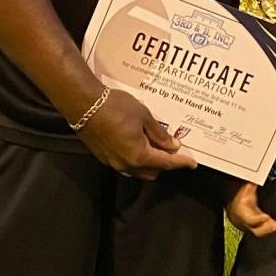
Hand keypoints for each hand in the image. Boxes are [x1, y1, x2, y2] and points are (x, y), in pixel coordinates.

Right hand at [78, 89, 196, 180]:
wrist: (84, 104)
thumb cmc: (115, 107)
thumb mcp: (144, 116)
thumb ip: (160, 134)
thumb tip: (172, 145)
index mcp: (139, 156)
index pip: (166, 163)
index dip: (181, 162)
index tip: (192, 163)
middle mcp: (126, 164)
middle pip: (153, 172)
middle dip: (165, 164)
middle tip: (173, 149)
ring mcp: (113, 162)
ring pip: (138, 170)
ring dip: (150, 162)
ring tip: (156, 145)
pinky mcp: (104, 157)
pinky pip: (126, 164)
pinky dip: (137, 158)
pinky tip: (139, 143)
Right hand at [226, 182, 275, 237]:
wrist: (236, 212)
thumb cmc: (241, 200)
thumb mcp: (244, 191)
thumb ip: (251, 185)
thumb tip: (257, 175)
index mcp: (244, 214)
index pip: (250, 220)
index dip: (258, 220)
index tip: (266, 217)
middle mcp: (250, 224)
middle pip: (258, 231)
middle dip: (268, 229)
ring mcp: (257, 228)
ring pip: (265, 233)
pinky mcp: (264, 229)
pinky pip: (271, 232)